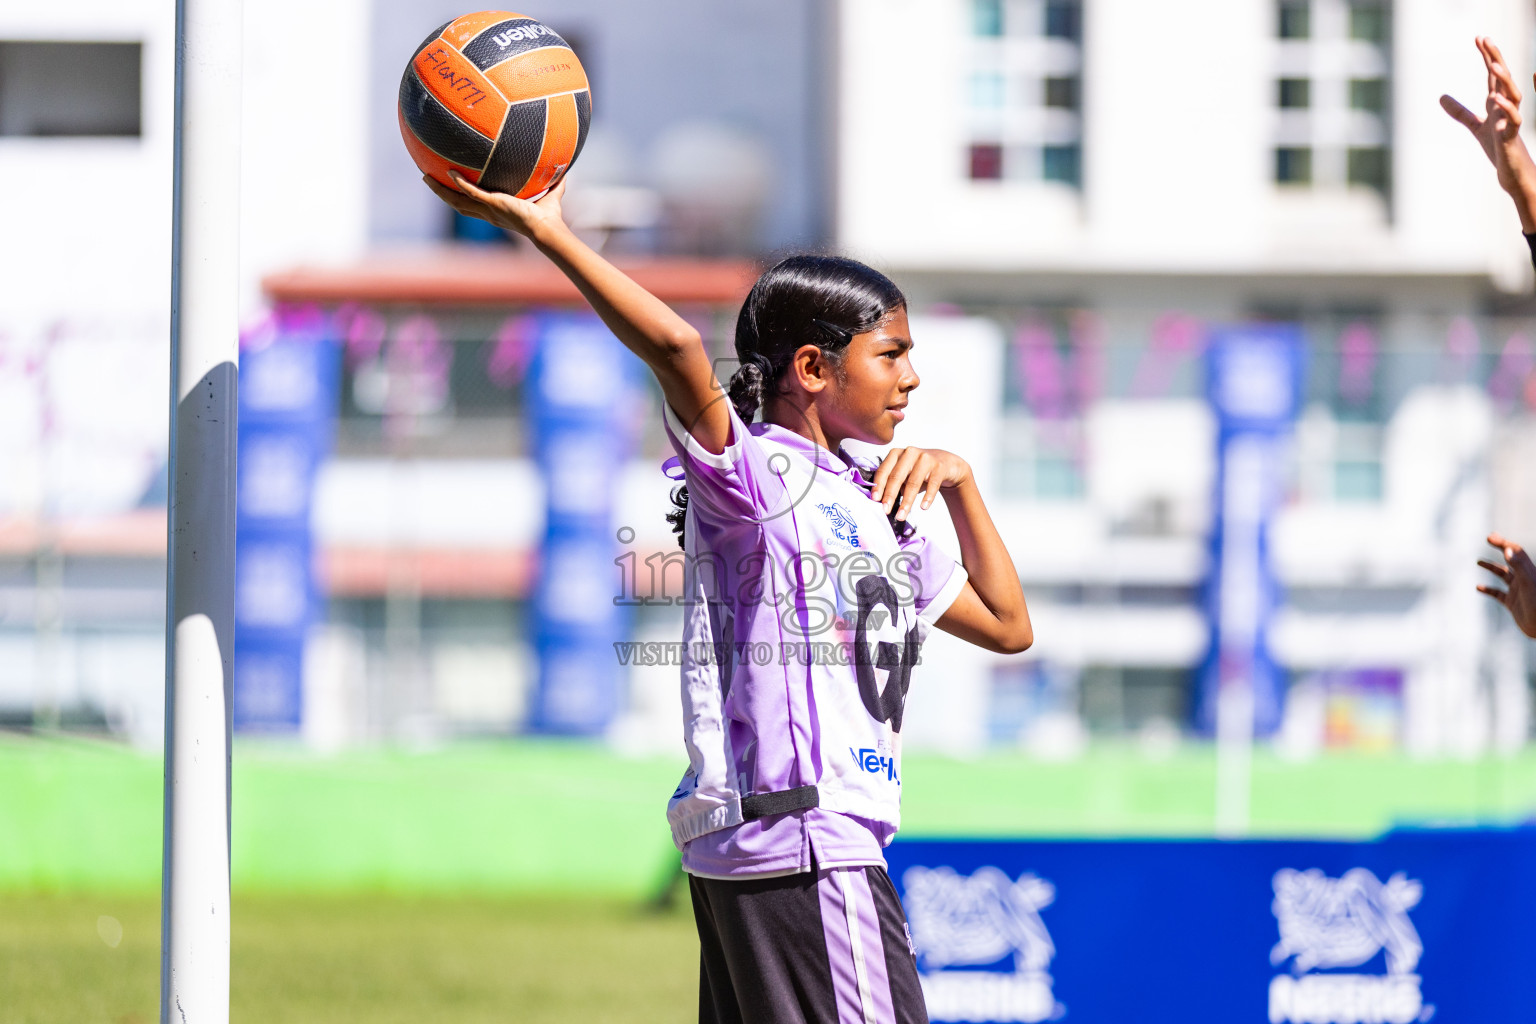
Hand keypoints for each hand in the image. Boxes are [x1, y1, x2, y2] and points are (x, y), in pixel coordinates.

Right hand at [422, 171, 570, 243]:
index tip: (452, 186)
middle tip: (429, 180)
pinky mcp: (493, 204)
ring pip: (457, 201)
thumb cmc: (550, 217)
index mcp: (497, 212)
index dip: (461, 196)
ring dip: (442, 190)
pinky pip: (471, 193)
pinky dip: (460, 184)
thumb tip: (566, 170)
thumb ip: (555, 183)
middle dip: (442, 193)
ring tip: (426, 178)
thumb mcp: (551, 195)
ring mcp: (488, 210)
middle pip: (458, 203)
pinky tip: (450, 173)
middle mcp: (488, 213)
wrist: (547, 227)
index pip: (474, 204)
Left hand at [868, 448, 971, 521]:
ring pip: (913, 482)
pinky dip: (927, 497)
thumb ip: (892, 483)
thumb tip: (881, 502)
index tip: (874, 500)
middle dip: (890, 495)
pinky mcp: (939, 466)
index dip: (878, 486)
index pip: (884, 471)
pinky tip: (923, 507)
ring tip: (901, 515)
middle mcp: (910, 453)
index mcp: (896, 454)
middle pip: (897, 477)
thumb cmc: (919, 471)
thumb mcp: (904, 474)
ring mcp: (926, 458)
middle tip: (885, 510)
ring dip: (907, 502)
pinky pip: (932, 484)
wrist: (946, 463)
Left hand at [1440, 36, 1535, 230]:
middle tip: (1485, 39)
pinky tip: (1495, 99)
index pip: (1493, 74)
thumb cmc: (1498, 146)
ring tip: (1492, 64)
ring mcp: (1510, 121)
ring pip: (1512, 94)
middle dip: (1495, 58)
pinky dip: (1505, 109)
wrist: (1512, 171)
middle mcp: (1506, 107)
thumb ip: (1461, 112)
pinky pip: (1513, 120)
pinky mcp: (1511, 137)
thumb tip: (1441, 97)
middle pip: (1503, 78)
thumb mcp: (1476, 126)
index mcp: (1498, 102)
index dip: (1487, 56)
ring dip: (1503, 79)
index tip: (1479, 38)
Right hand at [1478, 532, 1535, 637]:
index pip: (1516, 552)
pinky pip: (1498, 594)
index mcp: (1529, 571)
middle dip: (1500, 548)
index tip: (1489, 537)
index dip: (1503, 543)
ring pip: (1503, 575)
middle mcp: (1523, 578)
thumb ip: (1518, 566)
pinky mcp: (1512, 603)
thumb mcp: (1528, 583)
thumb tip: (1507, 549)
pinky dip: (1488, 589)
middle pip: (1510, 559)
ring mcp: (1518, 590)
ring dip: (1491, 567)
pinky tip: (1478, 587)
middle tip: (1488, 538)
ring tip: (1478, 562)